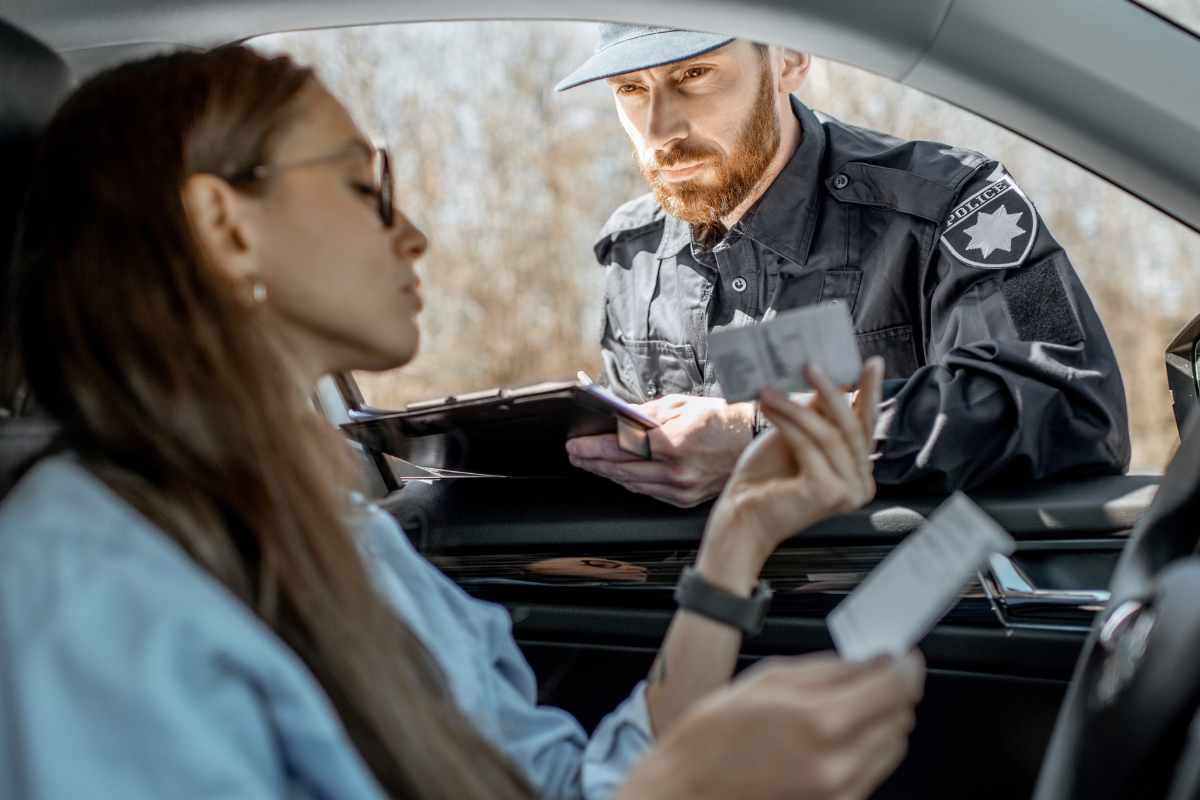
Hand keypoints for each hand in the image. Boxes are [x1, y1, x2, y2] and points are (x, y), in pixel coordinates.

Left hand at [565, 395, 754, 507]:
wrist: (752, 440)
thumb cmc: (720, 420)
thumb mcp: (681, 405)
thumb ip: (646, 415)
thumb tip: (618, 419)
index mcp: (675, 442)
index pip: (622, 447)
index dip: (594, 447)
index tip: (576, 444)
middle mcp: (677, 470)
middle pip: (622, 468)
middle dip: (594, 461)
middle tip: (576, 454)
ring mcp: (682, 488)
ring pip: (633, 483)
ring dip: (608, 473)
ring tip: (591, 463)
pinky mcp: (686, 499)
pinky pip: (649, 492)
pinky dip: (630, 482)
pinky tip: (617, 474)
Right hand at [618, 651, 925, 799]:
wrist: (690, 790)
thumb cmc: (714, 737)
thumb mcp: (768, 680)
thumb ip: (829, 669)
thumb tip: (873, 660)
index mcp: (819, 722)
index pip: (896, 687)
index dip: (906, 665)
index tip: (904, 655)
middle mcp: (838, 764)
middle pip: (900, 717)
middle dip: (890, 693)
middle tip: (869, 677)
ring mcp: (840, 793)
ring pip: (892, 746)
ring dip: (879, 722)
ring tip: (843, 710)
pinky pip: (873, 772)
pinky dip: (864, 750)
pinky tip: (831, 738)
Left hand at [703, 357, 883, 561]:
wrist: (741, 517)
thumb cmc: (766, 479)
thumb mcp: (796, 438)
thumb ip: (818, 416)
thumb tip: (831, 377)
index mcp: (859, 474)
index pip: (866, 427)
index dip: (870, 393)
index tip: (872, 362)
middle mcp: (861, 486)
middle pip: (852, 428)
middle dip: (833, 391)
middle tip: (813, 364)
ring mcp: (848, 492)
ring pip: (827, 434)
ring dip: (796, 406)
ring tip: (770, 387)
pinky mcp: (828, 492)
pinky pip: (808, 444)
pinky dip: (787, 422)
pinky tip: (768, 406)